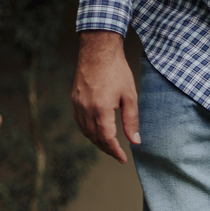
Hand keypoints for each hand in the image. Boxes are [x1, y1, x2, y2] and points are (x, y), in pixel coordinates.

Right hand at [72, 31, 138, 162]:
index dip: (115, 151)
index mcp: (100, 109)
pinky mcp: (74, 98)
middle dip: (106, 148)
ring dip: (97, 141)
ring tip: (109, 146)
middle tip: (118, 155)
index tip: (123, 159)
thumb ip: (131, 121)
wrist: (98, 50)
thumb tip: (135, 141)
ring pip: (85, 130)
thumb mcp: (130, 97)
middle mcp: (85, 108)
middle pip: (94, 137)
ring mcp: (77, 103)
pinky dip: (88, 130)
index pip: (106, 138)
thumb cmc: (117, 71)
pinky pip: (79, 121)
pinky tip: (97, 132)